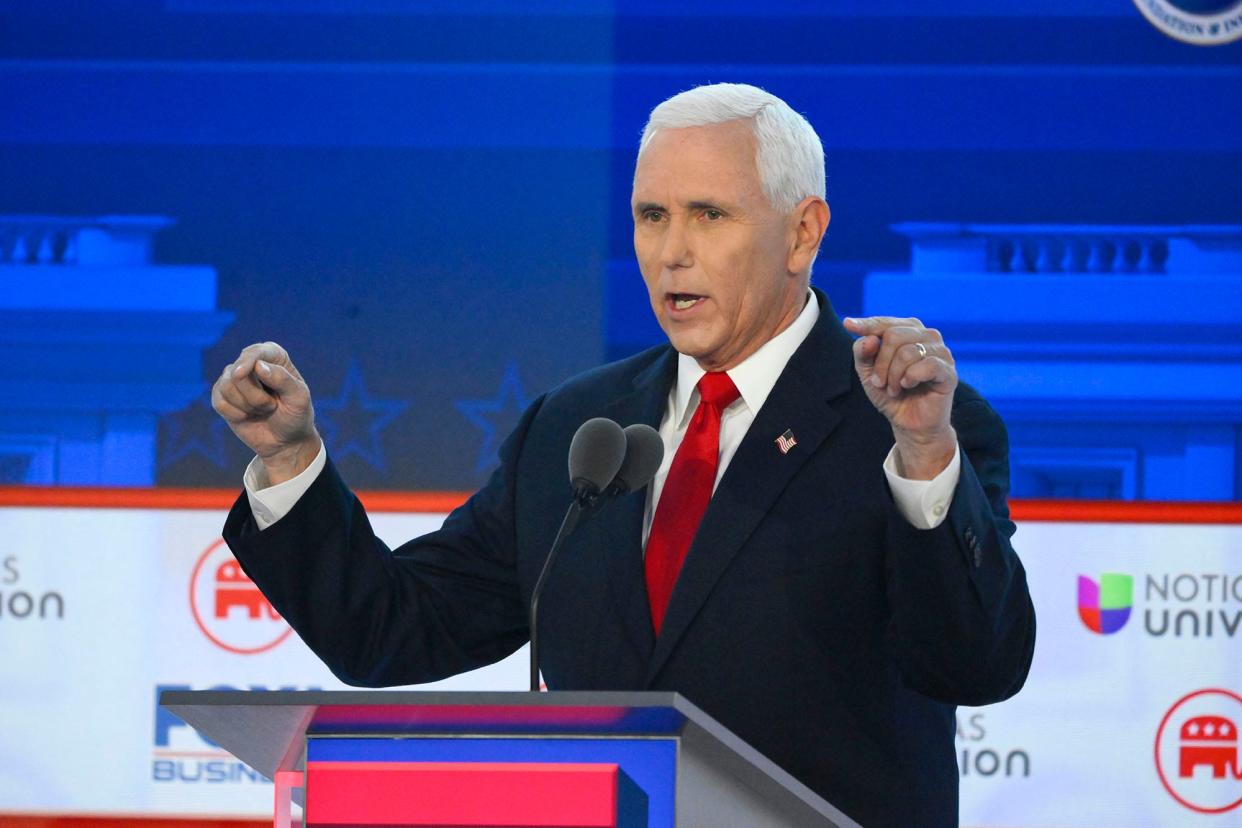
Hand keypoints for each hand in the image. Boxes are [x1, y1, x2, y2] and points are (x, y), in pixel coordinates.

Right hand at [211, 341, 320, 484]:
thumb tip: (259, 365)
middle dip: (254, 396)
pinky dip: (235, 414)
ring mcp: (235, 378)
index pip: (256, 351)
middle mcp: (252, 363)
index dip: (246, 361)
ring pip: (226, 386)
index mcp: (274, 357)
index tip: (241, 373)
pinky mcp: (222, 395)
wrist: (285, 442)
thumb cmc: (296, 416)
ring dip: (246, 406)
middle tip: (271, 406)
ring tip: (262, 411)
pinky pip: (218, 401)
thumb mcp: (299, 399)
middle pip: (237, 372)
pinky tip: (247, 416)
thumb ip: (283, 380)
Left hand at [842, 316, 957, 479]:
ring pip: (908, 352)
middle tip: (880, 383)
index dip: (866, 325)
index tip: (848, 325)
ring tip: (894, 389)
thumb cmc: (890, 393)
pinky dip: (911, 378)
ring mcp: (941, 352)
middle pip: (894, 336)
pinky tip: (908, 386)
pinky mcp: (949, 371)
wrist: (909, 423)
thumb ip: (863, 353)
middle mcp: (926, 336)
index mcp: (908, 331)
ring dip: (893, 376)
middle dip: (880, 363)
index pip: (885, 323)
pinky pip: (927, 365)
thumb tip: (870, 339)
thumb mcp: (868, 373)